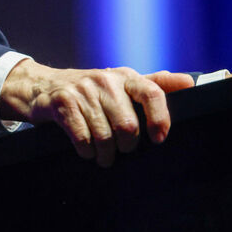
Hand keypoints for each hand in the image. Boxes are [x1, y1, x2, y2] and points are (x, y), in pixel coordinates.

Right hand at [0, 59, 193, 166]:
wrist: (43, 86)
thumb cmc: (90, 90)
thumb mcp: (122, 83)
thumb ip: (154, 84)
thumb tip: (188, 83)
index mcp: (125, 76)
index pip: (152, 92)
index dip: (160, 119)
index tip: (159, 139)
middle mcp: (105, 80)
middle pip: (128, 125)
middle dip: (126, 146)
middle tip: (121, 150)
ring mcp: (82, 91)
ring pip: (105, 136)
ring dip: (105, 154)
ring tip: (103, 155)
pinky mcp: (62, 103)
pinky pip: (82, 138)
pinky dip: (86, 151)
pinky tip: (85, 150)